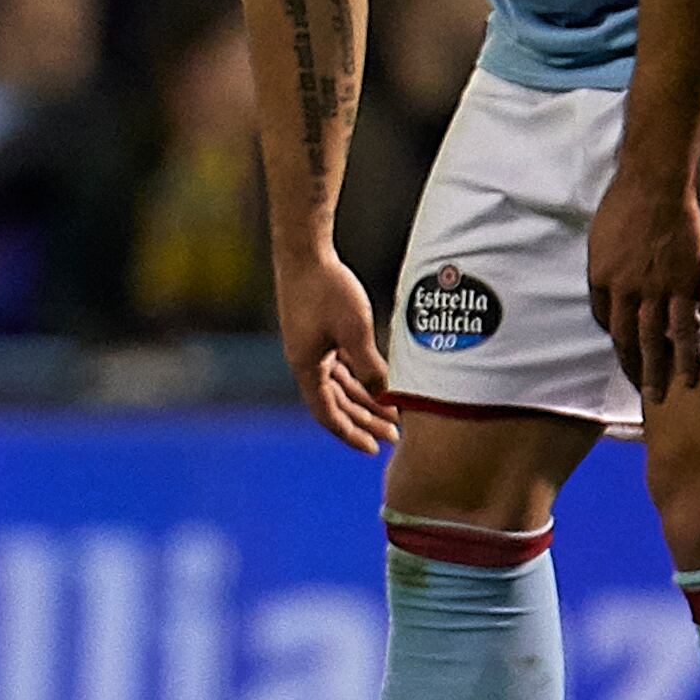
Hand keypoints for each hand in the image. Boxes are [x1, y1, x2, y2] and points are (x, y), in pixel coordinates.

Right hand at [271, 245, 393, 453]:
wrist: (304, 251)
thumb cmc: (327, 288)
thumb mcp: (354, 331)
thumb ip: (370, 367)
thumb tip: (385, 396)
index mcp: (306, 367)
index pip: (327, 414)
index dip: (351, 434)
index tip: (374, 448)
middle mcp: (305, 362)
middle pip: (336, 403)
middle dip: (365, 421)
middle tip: (394, 436)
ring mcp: (311, 347)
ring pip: (340, 386)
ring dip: (364, 401)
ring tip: (392, 414)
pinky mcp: (317, 332)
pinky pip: (339, 367)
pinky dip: (358, 379)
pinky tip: (377, 384)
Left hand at [587, 158, 699, 405]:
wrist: (654, 187)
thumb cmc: (624, 203)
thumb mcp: (600, 235)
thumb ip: (606, 261)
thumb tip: (610, 276)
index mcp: (599, 277)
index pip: (602, 316)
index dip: (612, 334)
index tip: (621, 346)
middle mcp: (622, 291)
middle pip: (623, 337)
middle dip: (630, 366)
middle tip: (638, 390)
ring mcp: (651, 291)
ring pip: (651, 341)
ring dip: (654, 371)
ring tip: (657, 396)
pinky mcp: (680, 287)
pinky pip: (682, 329)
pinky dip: (684, 355)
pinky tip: (687, 376)